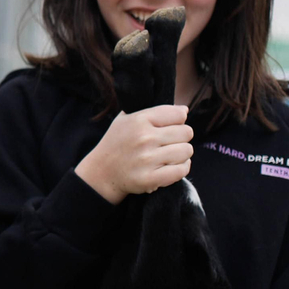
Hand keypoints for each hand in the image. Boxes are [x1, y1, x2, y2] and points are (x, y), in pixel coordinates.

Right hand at [75, 105, 193, 204]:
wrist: (101, 172)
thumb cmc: (117, 143)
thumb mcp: (126, 119)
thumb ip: (154, 111)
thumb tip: (184, 110)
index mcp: (139, 120)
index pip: (179, 115)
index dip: (179, 121)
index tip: (170, 127)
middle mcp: (144, 138)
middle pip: (186, 133)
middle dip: (181, 138)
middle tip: (169, 143)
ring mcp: (147, 159)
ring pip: (187, 151)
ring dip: (182, 154)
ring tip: (169, 155)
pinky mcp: (150, 178)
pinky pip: (182, 170)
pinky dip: (181, 168)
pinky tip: (171, 166)